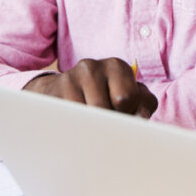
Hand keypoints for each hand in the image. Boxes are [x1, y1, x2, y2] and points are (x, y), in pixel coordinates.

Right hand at [24, 58, 156, 117]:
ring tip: (91, 126)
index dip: (128, 115)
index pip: (127, 98)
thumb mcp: (130, 96)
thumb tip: (141, 117)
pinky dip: (73, 129)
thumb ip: (144, 105)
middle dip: (108, 125)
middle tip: (107, 128)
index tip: (123, 116)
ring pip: (84, 116)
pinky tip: (77, 127)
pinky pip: (66, 119)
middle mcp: (91, 66)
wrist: (64, 90)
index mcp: (116, 66)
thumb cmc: (106, 96)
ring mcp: (69, 78)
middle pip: (104, 109)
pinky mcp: (51, 93)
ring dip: (90, 128)